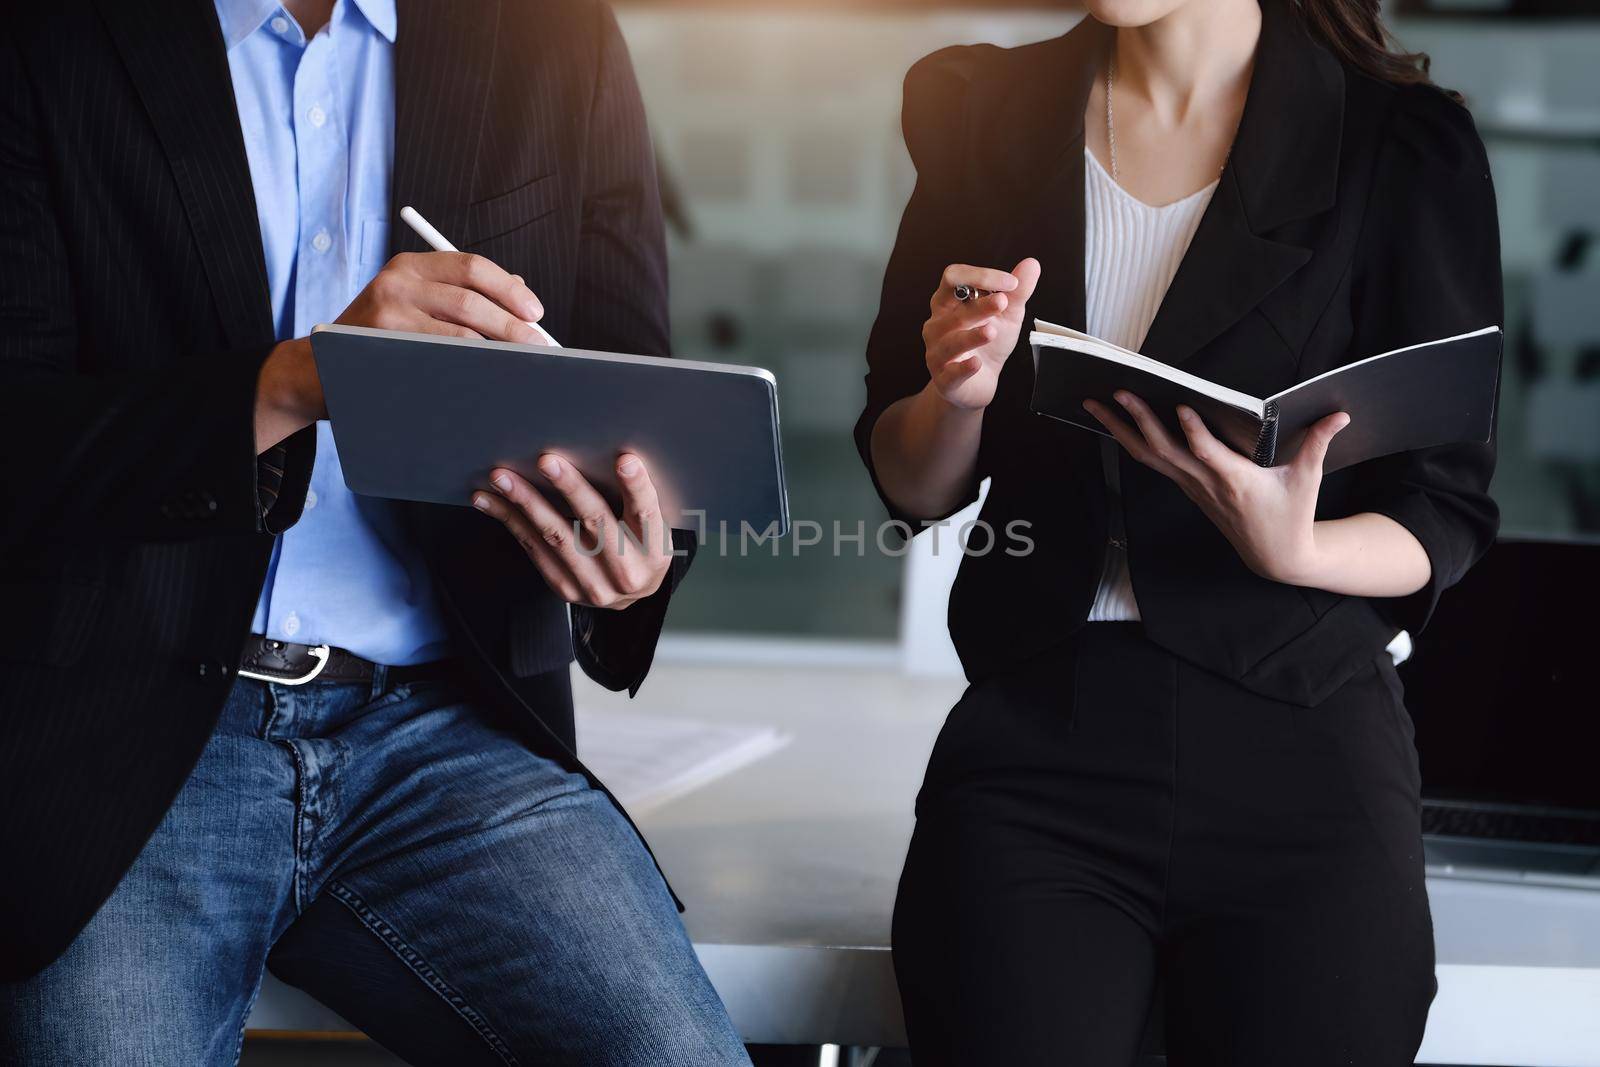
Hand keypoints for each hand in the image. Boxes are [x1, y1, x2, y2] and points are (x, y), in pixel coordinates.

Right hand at [254, 252, 546, 452]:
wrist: (320, 369)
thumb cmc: (380, 338)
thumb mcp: (413, 303)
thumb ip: (457, 293)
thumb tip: (521, 293)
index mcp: (410, 265)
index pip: (472, 266)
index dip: (510, 290)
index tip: (536, 313)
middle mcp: (395, 282)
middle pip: (471, 302)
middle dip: (512, 328)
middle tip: (540, 349)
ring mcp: (385, 316)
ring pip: (459, 335)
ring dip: (498, 354)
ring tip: (522, 369)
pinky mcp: (381, 348)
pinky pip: (440, 362)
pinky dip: (471, 372)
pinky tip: (489, 382)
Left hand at [471, 452, 671, 610]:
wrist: (631, 595)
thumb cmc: (640, 548)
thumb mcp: (652, 527)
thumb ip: (635, 499)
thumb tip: (610, 451)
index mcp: (654, 551)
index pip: (646, 514)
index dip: (636, 487)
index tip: (625, 460)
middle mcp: (625, 572)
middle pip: (595, 522)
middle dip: (570, 488)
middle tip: (547, 461)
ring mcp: (592, 584)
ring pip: (555, 536)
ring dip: (526, 502)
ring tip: (503, 477)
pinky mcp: (564, 586)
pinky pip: (533, 548)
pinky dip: (509, 520)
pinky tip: (489, 500)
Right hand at [922, 259, 1040, 410]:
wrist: (979, 383)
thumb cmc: (988, 344)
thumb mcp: (1006, 315)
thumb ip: (1017, 291)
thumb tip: (1031, 263)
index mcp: (948, 302)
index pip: (954, 278)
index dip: (980, 276)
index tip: (1011, 282)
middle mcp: (937, 325)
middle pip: (953, 309)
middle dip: (978, 305)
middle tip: (1003, 301)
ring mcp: (937, 352)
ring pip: (951, 342)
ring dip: (971, 336)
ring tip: (992, 331)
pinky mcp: (944, 379)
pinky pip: (951, 373)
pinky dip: (964, 368)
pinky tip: (977, 363)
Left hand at [1084, 391, 1350, 586]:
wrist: (1274, 556)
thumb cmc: (1292, 515)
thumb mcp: (1308, 480)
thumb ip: (1319, 442)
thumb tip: (1341, 412)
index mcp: (1236, 480)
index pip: (1208, 454)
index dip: (1193, 433)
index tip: (1179, 408)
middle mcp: (1206, 484)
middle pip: (1163, 450)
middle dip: (1137, 421)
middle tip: (1117, 392)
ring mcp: (1192, 487)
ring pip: (1148, 456)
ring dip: (1119, 430)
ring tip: (1094, 403)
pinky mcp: (1187, 488)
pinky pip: (1152, 463)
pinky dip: (1130, 442)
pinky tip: (1113, 424)